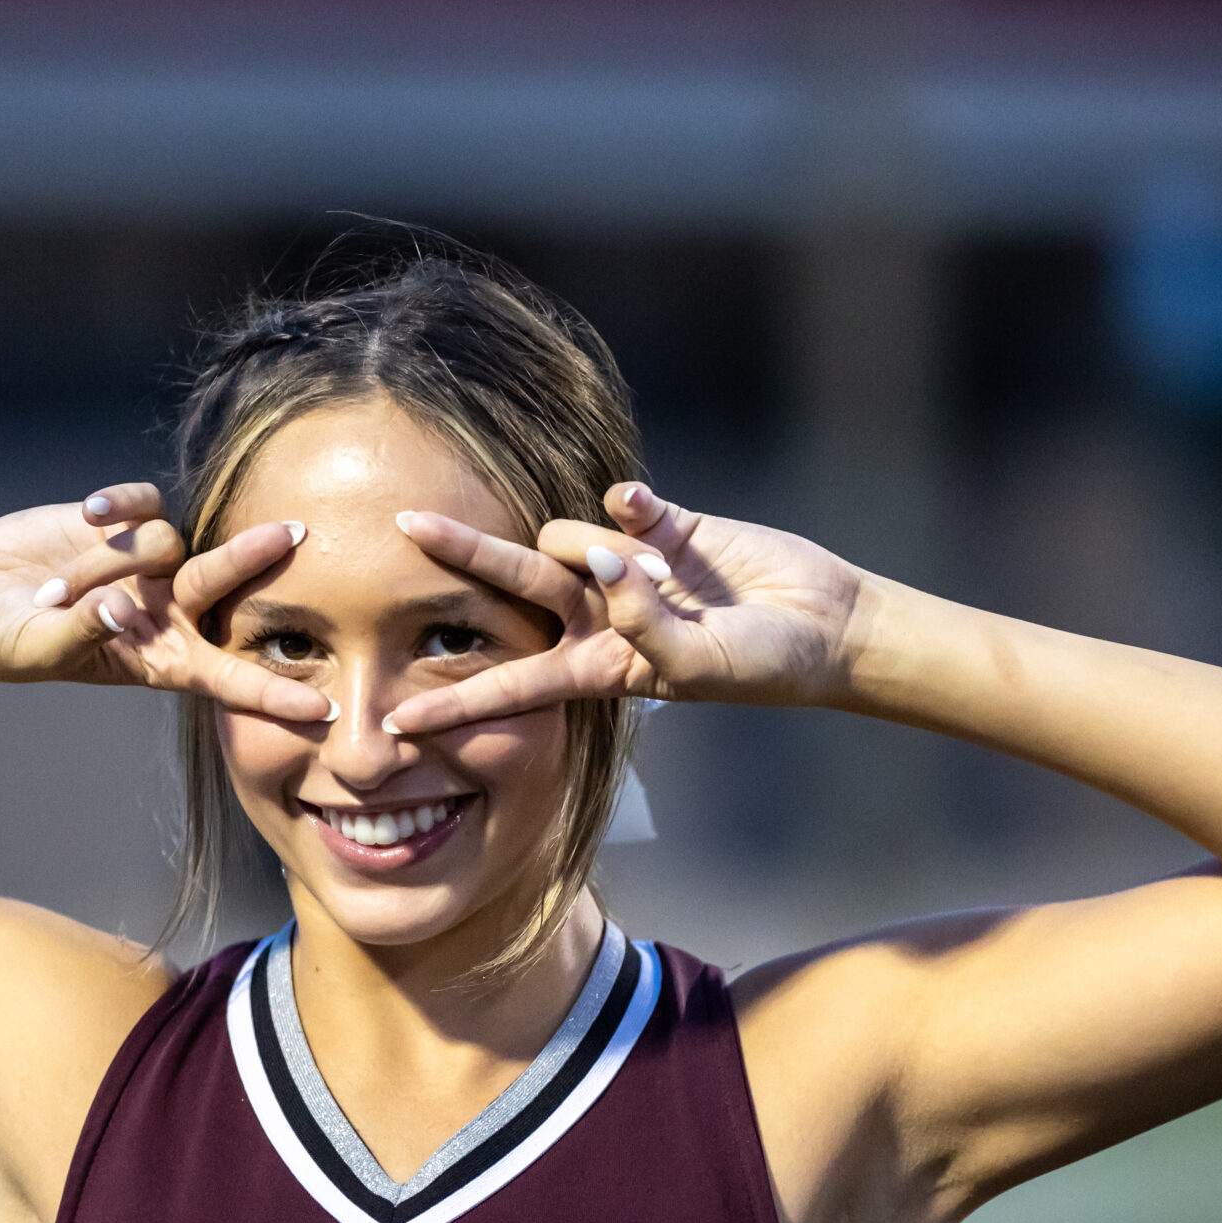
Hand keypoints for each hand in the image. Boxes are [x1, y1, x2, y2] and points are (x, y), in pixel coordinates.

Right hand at [0, 486, 332, 721]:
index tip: (321, 712)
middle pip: (221, 584)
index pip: (226, 679)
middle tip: (292, 532)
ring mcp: (145, 564)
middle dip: (253, 559)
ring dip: (114, 555)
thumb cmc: (8, 642)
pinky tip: (87, 510)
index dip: (271, 695)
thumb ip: (84, 630)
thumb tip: (120, 609)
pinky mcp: (120, 523)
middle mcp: (163, 610)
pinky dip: (120, 503)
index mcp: (158, 658)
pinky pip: (143, 503)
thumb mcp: (42, 648)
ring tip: (61, 580)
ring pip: (164, 541)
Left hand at [384, 482, 868, 733]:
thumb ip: (644, 621)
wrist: (824, 625)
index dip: (456, 702)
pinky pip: (620, 503)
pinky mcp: (660, 526)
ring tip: (660, 571)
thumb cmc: (763, 667)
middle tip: (406, 525)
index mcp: (599, 668)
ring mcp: (627, 568)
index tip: (397, 718)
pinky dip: (629, 504)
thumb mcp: (699, 666)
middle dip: (464, 556)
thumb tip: (600, 561)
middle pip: (512, 586)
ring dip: (601, 547)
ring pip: (569, 537)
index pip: (512, 685)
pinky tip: (648, 512)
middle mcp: (600, 616)